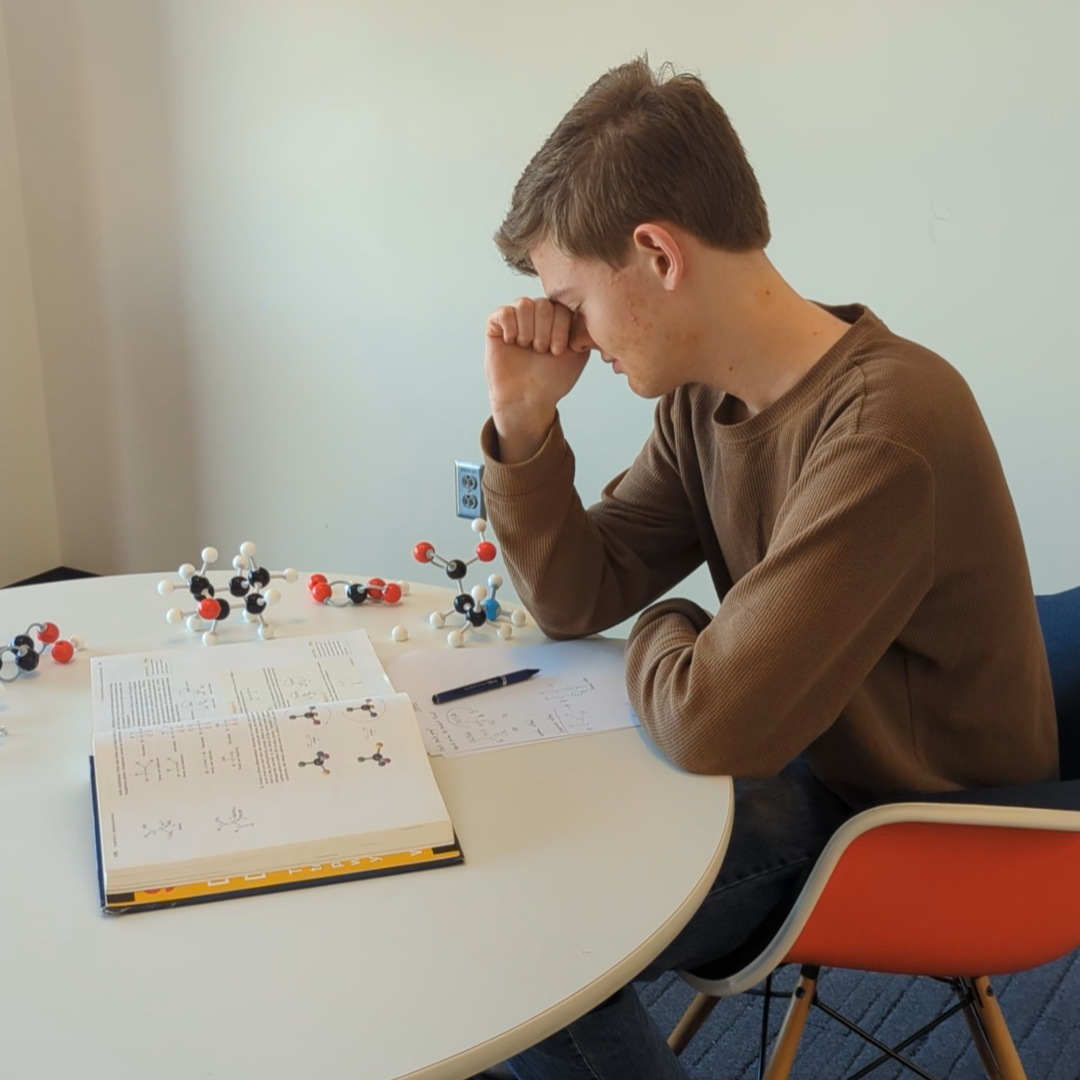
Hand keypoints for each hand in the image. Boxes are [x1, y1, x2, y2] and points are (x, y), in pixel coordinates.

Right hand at [485, 298, 591, 462]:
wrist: (528, 398)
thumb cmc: (552, 379)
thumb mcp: (578, 354)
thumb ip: (583, 330)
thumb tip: (588, 309)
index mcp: (556, 319)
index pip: (561, 306)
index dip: (560, 328)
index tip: (557, 351)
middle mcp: (536, 315)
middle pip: (543, 304)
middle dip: (544, 331)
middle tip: (541, 351)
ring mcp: (516, 318)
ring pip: (524, 304)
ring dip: (528, 330)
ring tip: (527, 347)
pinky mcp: (496, 325)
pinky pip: (504, 312)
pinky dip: (510, 328)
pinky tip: (512, 342)